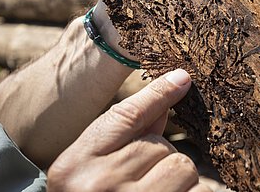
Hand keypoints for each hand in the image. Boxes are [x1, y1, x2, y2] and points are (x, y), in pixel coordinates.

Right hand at [47, 69, 210, 191]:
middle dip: (161, 158)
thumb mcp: (90, 167)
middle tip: (142, 180)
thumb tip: (168, 96)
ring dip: (177, 180)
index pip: (125, 116)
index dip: (157, 94)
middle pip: (162, 147)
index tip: (183, 78)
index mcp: (77, 163)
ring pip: (183, 169)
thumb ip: (126, 133)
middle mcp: (99, 185)